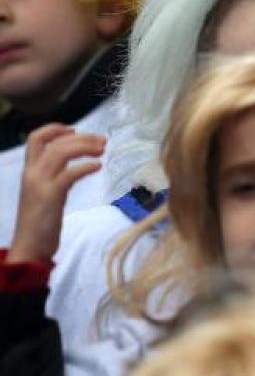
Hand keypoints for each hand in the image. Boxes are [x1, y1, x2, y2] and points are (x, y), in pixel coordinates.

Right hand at [8, 125, 104, 262]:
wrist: (30, 247)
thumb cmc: (41, 222)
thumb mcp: (46, 194)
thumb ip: (56, 178)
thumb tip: (74, 167)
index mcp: (29, 171)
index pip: (35, 139)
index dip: (55, 129)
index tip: (75, 129)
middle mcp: (32, 174)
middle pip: (55, 143)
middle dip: (81, 137)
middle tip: (102, 141)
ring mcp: (40, 183)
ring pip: (61, 153)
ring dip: (85, 147)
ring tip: (103, 150)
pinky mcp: (51, 196)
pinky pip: (69, 173)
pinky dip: (85, 166)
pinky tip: (98, 167)